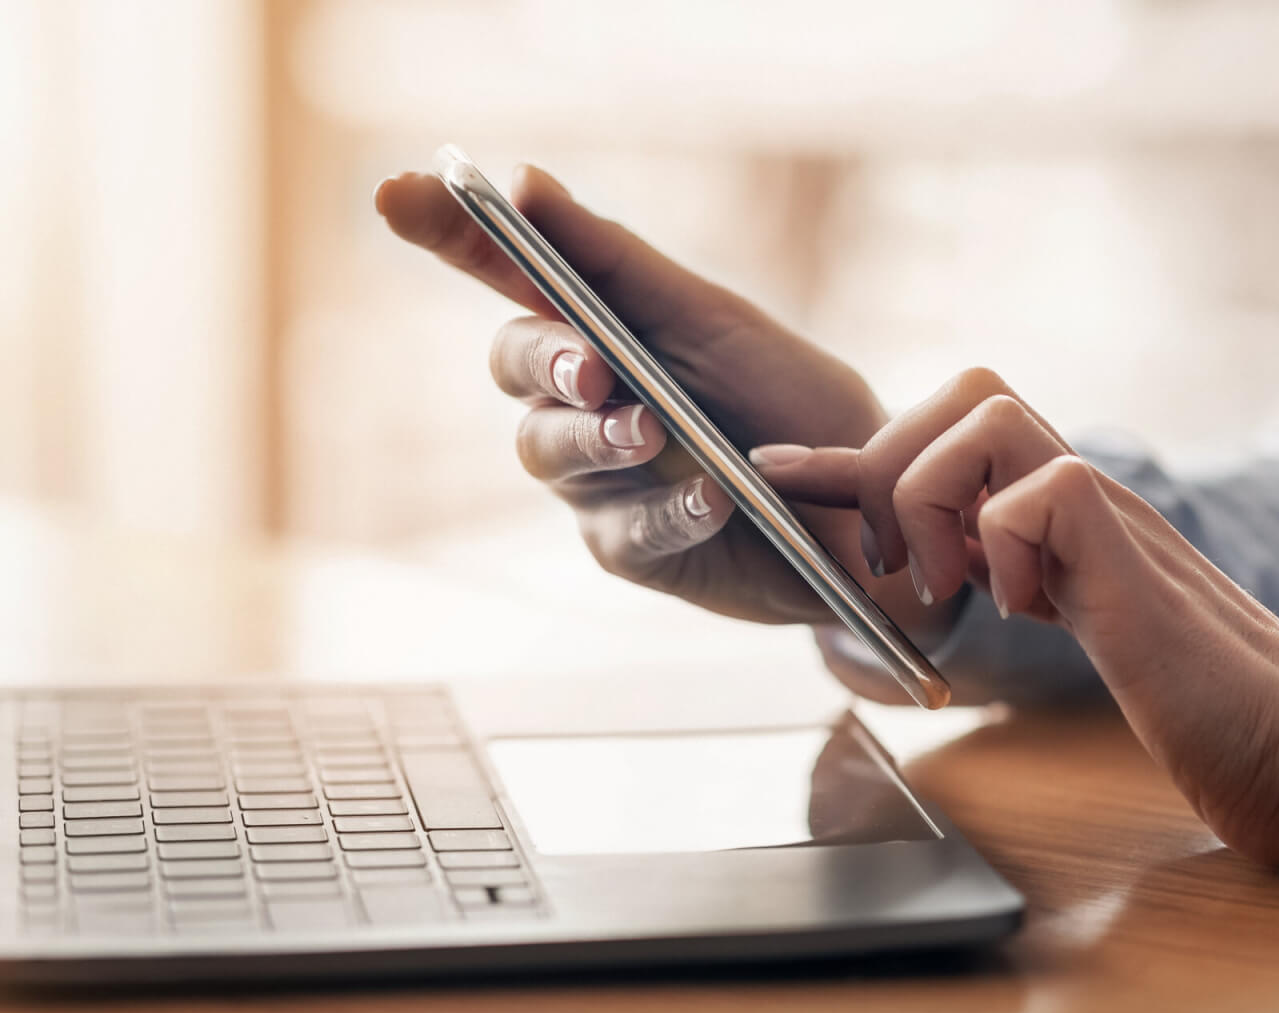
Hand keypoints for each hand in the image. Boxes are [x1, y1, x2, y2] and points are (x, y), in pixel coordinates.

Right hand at [374, 165, 946, 634]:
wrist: (868, 505)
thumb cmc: (788, 399)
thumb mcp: (709, 318)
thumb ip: (611, 260)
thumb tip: (519, 182)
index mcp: (595, 323)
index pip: (500, 268)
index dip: (445, 230)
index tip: (395, 192)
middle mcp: (580, 399)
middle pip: (513, 366)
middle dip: (546, 360)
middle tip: (596, 367)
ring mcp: (598, 479)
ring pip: (547, 452)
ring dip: (597, 436)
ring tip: (654, 431)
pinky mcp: (631, 548)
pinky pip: (621, 530)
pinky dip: (667, 510)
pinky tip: (712, 497)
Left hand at [750, 368, 1278, 865]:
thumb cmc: (1213, 715)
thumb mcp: (1097, 636)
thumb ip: (1044, 586)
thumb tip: (965, 575)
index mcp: (1071, 519)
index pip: (951, 446)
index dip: (851, 454)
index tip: (777, 469)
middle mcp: (1090, 500)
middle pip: (967, 388)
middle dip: (894, 466)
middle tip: (901, 570)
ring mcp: (1115, 518)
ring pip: (989, 413)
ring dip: (936, 499)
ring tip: (957, 587)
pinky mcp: (1134, 556)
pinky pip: (1044, 489)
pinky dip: (1006, 548)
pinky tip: (1035, 614)